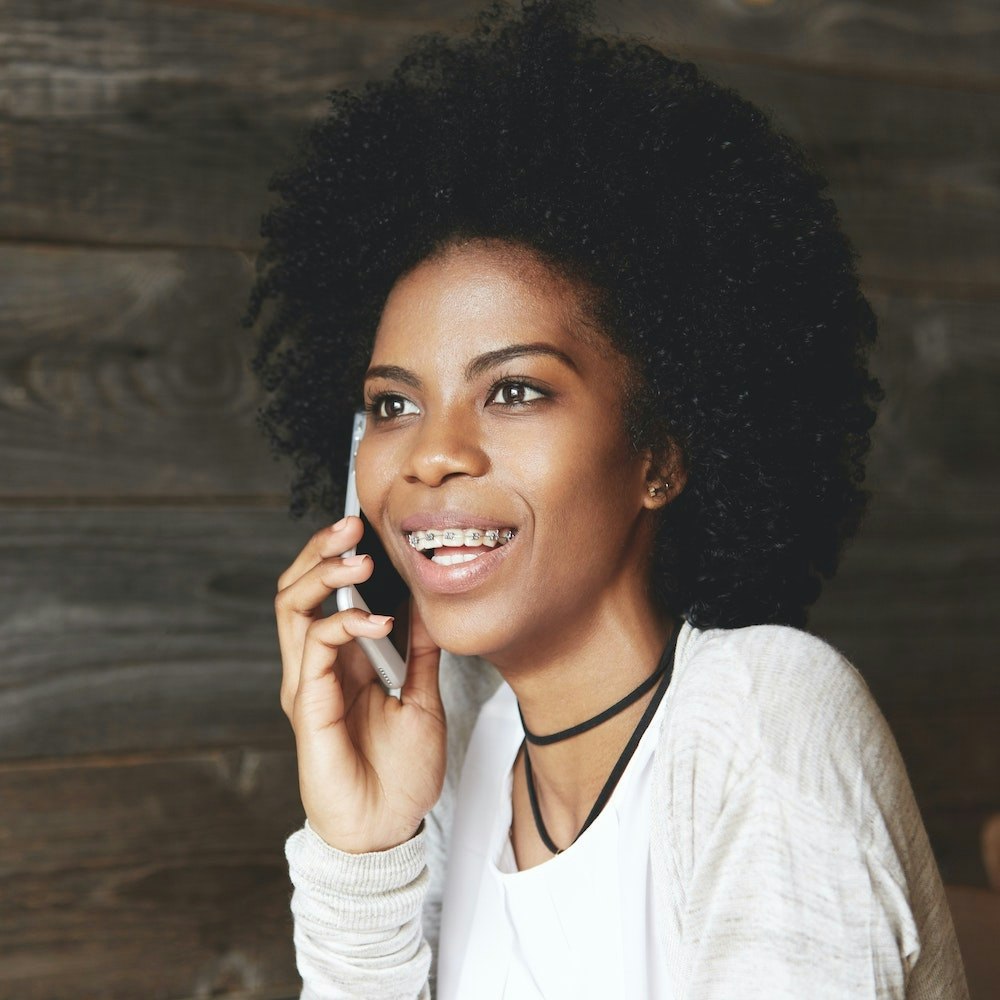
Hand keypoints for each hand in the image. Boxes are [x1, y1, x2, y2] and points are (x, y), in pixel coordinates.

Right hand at [275, 516, 445, 852]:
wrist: (388, 827)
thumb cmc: (401, 771)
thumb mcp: (424, 698)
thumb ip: (421, 653)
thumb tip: (428, 605)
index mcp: (342, 660)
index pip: (323, 593)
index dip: (336, 556)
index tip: (365, 525)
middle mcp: (318, 665)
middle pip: (296, 590)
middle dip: (319, 552)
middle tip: (350, 524)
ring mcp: (308, 682)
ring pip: (293, 608)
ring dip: (323, 575)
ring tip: (359, 560)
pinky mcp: (308, 705)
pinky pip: (313, 648)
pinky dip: (344, 624)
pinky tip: (378, 621)